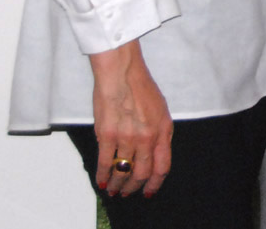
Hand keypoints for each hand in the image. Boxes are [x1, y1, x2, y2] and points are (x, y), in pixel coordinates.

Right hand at [89, 41, 173, 197]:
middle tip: (129, 193)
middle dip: (135, 188)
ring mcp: (127, 137)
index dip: (155, 183)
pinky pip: (104, 163)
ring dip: (118, 185)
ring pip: (123, 171)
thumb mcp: (161, 110)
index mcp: (163, 130)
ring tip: (115, 190)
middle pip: (142, 173)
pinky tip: (102, 182)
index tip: (149, 191)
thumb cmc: (141, 88)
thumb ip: (160, 133)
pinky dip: (102, 176)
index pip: (162, 166)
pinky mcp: (107, 135)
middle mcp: (147, 137)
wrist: (122, 73)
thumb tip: (154, 155)